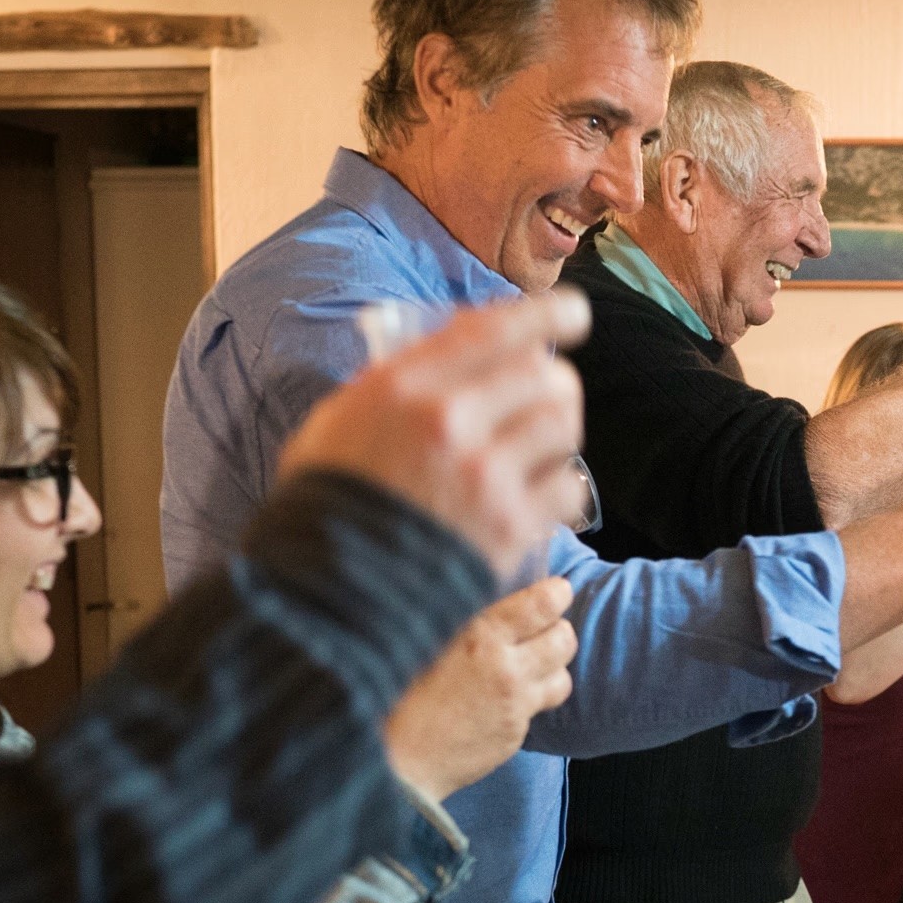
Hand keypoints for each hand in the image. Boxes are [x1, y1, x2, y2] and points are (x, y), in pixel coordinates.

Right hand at [280, 293, 590, 580]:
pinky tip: (545, 492)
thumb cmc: (329, 501)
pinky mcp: (508, 525)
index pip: (491, 329)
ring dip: (560, 431)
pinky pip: (567, 486)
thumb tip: (444, 351)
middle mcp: (447, 421)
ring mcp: (482, 474)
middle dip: (555, 380)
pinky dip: (563, 485)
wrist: (327, 589)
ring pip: (561, 424)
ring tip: (544, 445)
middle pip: (539, 373)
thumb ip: (393, 383)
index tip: (575, 313)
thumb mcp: (339, 420)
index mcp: (401, 386)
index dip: (545, 314)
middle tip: (552, 393)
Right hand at [380, 576, 577, 801]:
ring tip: (530, 664)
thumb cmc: (397, 689)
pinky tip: (504, 697)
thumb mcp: (427, 636)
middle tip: (541, 630)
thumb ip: (467, 618)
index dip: (557, 594)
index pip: (543, 605)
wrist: (392, 754)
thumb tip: (497, 593)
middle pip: (564, 639)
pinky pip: (539, 708)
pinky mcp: (514, 733)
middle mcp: (506, 668)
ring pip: (562, 677)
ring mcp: (514, 704)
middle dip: (558, 631)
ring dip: (552, 667)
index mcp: (481, 634)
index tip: (557, 591)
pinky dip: (531, 698)